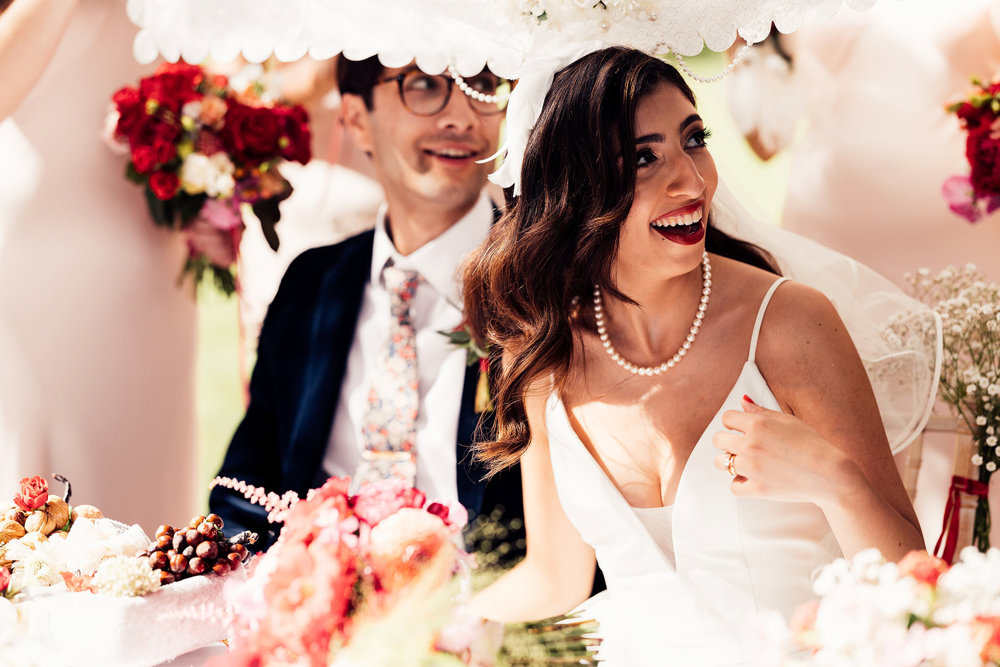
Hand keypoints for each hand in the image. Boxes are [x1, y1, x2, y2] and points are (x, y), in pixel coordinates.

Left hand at [711, 395, 853, 505]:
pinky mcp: (757, 489)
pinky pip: (734, 486)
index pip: (727, 418)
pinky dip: (741, 484)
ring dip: (730, 462)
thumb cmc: (812, 444)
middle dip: (728, 441)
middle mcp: (751, 444)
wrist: (831, 474)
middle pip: (718, 440)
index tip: (741, 429)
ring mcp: (752, 468)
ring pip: (721, 463)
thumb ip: (761, 410)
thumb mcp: (788, 420)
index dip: (733, 423)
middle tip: (743, 447)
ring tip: (746, 463)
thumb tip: (742, 400)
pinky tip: (752, 479)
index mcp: (758, 424)